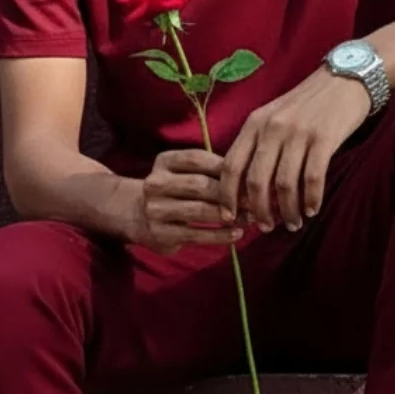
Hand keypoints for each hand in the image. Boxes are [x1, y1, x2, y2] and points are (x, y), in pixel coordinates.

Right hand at [125, 149, 244, 254]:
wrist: (140, 217)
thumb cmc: (176, 191)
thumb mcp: (186, 173)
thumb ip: (212, 171)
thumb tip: (249, 177)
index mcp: (164, 162)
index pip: (198, 159)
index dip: (225, 167)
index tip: (249, 176)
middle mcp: (155, 183)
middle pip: (200, 185)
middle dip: (230, 193)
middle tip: (253, 201)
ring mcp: (155, 209)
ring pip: (200, 210)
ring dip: (229, 215)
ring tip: (249, 218)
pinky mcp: (161, 234)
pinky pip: (197, 234)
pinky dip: (221, 235)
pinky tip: (237, 234)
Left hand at [219, 67, 373, 232]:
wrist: (344, 79)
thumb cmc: (307, 105)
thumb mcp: (273, 117)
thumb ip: (258, 146)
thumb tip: (247, 191)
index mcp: (254, 123)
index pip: (230, 166)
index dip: (227, 196)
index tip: (230, 216)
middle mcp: (272, 128)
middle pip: (256, 181)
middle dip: (258, 211)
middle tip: (265, 227)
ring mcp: (298, 132)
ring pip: (284, 184)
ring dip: (287, 211)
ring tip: (292, 223)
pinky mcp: (324, 137)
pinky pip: (313, 178)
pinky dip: (311, 199)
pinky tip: (311, 209)